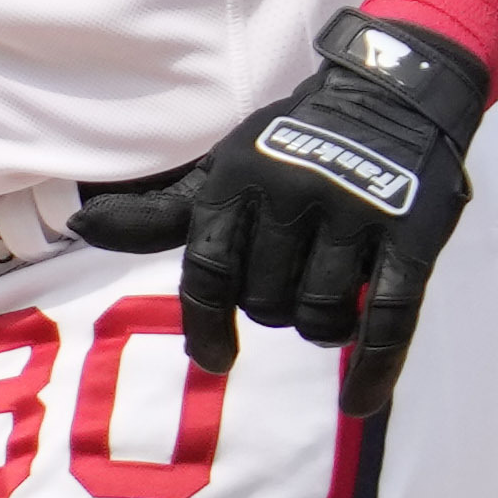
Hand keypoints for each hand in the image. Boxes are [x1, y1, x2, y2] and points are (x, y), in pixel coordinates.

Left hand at [79, 8, 490, 414]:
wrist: (391, 95)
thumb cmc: (291, 147)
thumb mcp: (224, 171)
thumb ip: (162, 214)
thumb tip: (83, 226)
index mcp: (240, 175)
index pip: (208, 271)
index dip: (207, 325)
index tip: (216, 359)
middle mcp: (295, 190)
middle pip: (266, 303)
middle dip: (274, 310)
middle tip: (295, 284)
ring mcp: (358, 210)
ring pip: (321, 316)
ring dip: (323, 328)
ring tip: (332, 302)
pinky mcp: (413, 231)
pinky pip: (388, 318)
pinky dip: (375, 369)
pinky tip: (359, 403)